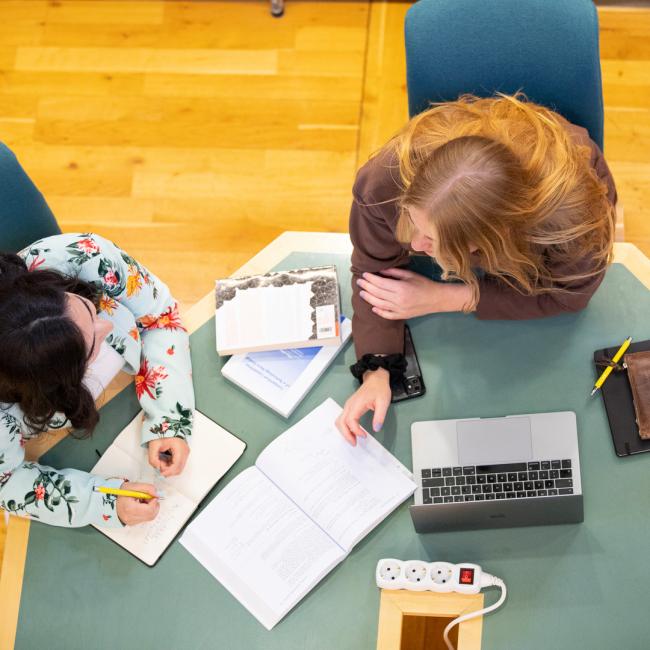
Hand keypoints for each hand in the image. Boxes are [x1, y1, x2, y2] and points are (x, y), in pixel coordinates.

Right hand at [116, 481, 159, 525]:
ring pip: (150, 517)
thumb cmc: (122, 493)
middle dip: (154, 505)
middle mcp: (130, 518)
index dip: (154, 502)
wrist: (112, 500)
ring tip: (144, 501)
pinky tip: (141, 506)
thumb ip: (147, 488)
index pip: (149, 509)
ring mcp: (131, 522)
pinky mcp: (133, 523)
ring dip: (151, 508)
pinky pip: (146, 518)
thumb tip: (156, 494)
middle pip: (151, 514)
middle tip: (149, 498)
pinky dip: (147, 511)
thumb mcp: (133, 486)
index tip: (152, 496)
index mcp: (129, 508)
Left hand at [147, 438, 189, 476]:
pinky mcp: (184, 454)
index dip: (168, 471)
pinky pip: (178, 464)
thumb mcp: (153, 446)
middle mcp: (185, 451)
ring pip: (179, 468)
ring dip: (169, 468)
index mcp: (180, 448)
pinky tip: (165, 459)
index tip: (160, 472)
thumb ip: (153, 459)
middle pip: (179, 469)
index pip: (177, 465)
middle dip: (168, 470)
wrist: (166, 428)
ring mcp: (186, 453)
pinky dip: (171, 465)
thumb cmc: (161, 434)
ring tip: (162, 459)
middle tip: (160, 463)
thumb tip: (157, 467)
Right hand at [336, 368, 390, 445]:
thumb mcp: (383, 402)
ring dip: (344, 432)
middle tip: (354, 443)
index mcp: (357, 404)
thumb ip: (380, 416)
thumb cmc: (379, 388)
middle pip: (340, 422)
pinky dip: (345, 427)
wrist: (375, 379)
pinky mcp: (349, 407)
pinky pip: (343, 419)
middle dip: (346, 435)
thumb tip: (376, 428)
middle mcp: (350, 405)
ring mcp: (348, 406)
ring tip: (353, 439)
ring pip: (339, 421)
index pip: (350, 420)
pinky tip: (353, 432)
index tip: (364, 436)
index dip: (355, 430)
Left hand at [357, 268, 472, 319]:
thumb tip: (380, 271)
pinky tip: (373, 307)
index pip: (380, 283)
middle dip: (366, 287)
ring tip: (362, 293)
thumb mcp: (410, 275)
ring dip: (369, 298)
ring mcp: (399, 309)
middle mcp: (398, 300)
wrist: (436, 299)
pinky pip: (387, 315)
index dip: (370, 279)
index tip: (364, 274)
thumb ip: (394, 273)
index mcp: (400, 288)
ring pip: (379, 304)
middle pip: (377, 293)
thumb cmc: (424, 284)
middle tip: (359, 282)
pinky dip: (379, 312)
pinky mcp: (401, 316)